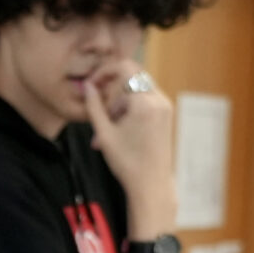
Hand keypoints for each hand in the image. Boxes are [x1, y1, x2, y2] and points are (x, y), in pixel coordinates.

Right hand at [81, 69, 176, 238]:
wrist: (151, 183)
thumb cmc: (126, 162)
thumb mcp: (105, 134)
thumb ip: (94, 107)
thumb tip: (87, 86)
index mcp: (143, 102)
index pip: (124, 68)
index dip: (105, 71)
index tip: (93, 84)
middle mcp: (158, 99)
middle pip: (131, 77)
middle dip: (112, 89)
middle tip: (100, 109)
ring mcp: (165, 105)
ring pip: (138, 88)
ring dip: (120, 100)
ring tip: (109, 126)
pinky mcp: (166, 113)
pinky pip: (146, 98)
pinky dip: (131, 106)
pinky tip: (122, 127)